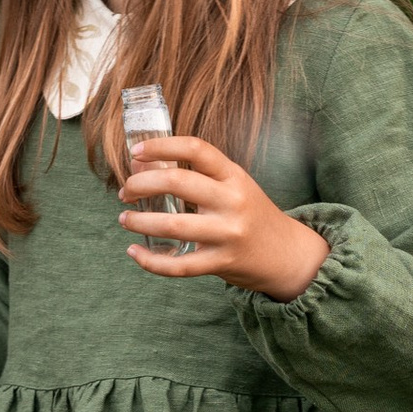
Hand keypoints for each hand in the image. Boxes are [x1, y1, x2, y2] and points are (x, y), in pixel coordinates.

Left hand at [121, 136, 329, 297]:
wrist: (287, 254)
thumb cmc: (251, 214)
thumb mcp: (234, 186)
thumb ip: (198, 176)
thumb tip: (143, 166)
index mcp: (234, 176)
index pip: (196, 149)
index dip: (160, 146)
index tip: (135, 151)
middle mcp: (233, 201)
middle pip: (177, 182)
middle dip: (140, 184)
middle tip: (126, 191)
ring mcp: (228, 233)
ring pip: (172, 225)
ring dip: (139, 221)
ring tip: (125, 218)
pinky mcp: (222, 263)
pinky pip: (178, 265)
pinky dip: (150, 260)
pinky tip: (134, 251)